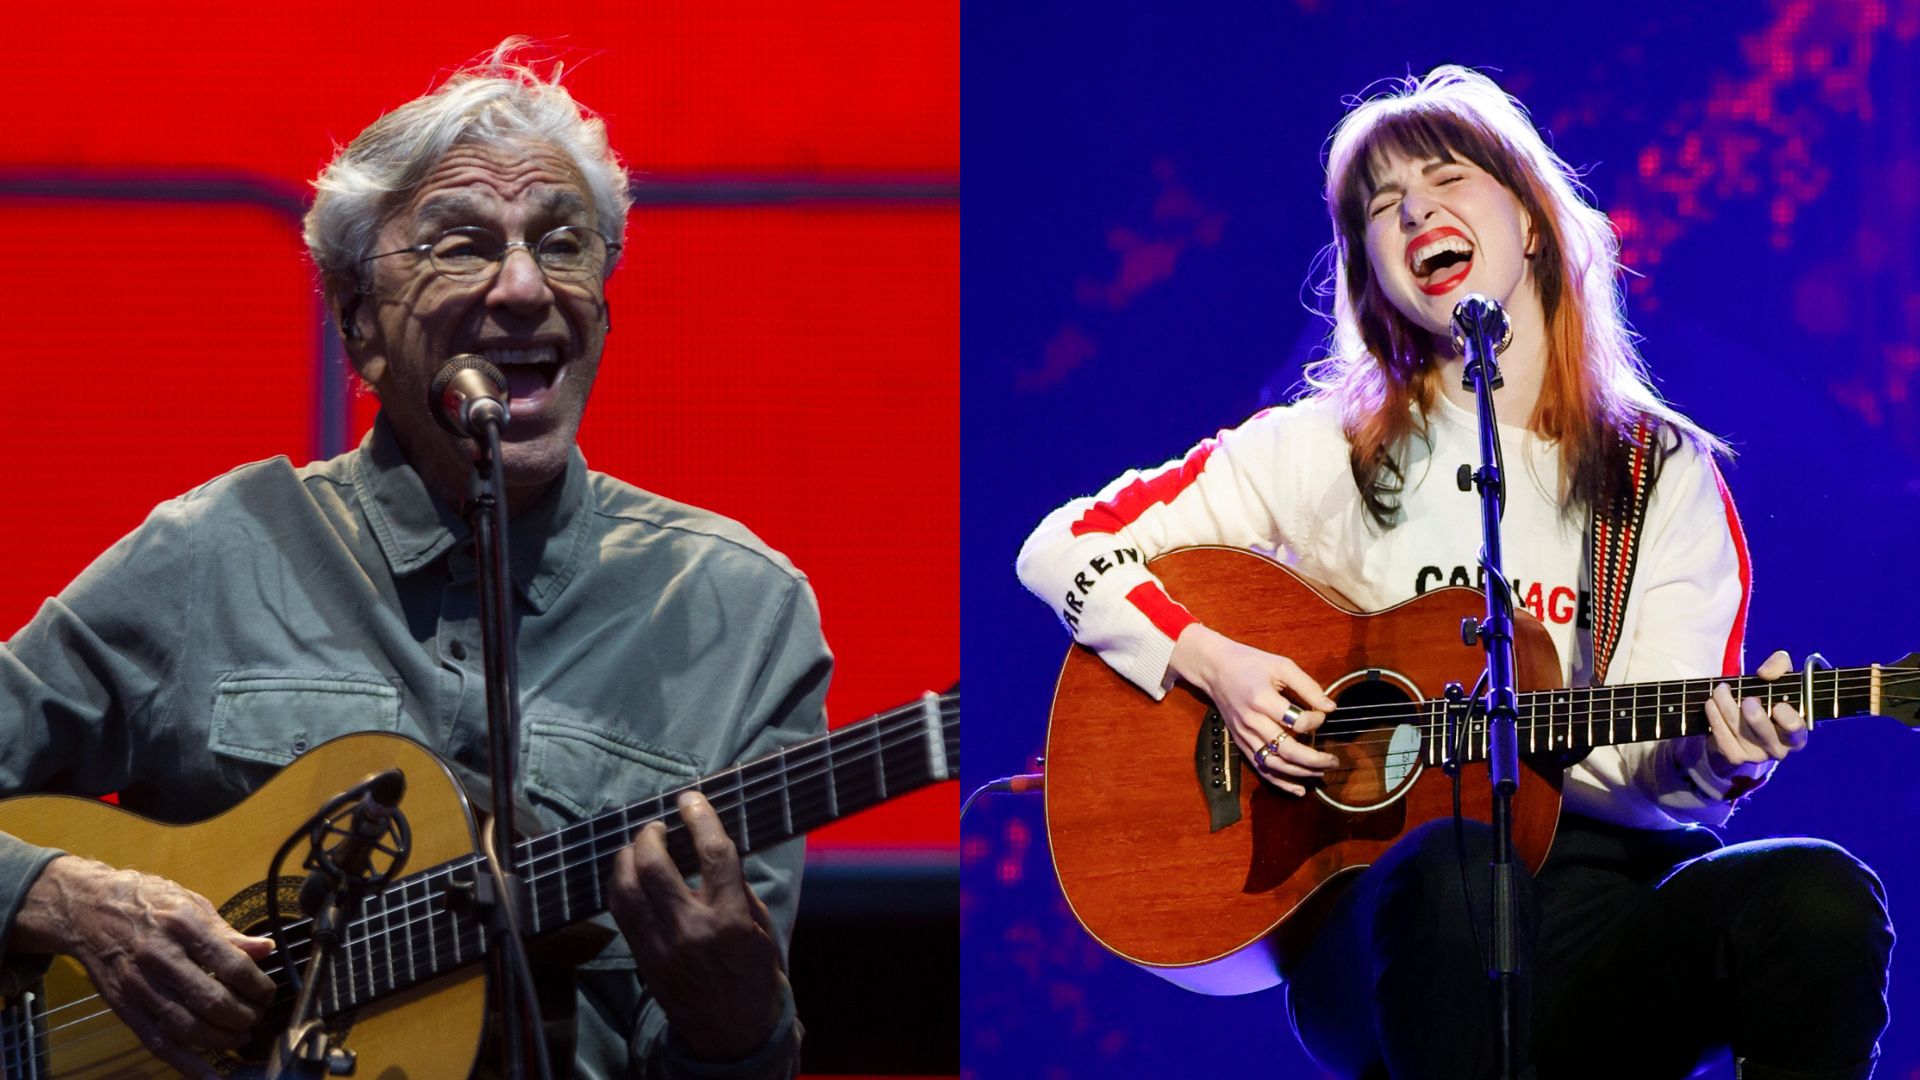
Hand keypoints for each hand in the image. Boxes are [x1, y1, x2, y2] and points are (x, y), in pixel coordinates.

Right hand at [12, 855, 274, 1077]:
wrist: (85, 909)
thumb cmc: (147, 903)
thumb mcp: (192, 905)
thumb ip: (228, 934)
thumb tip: (265, 950)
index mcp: (183, 926)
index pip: (231, 965)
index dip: (257, 986)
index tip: (267, 992)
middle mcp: (159, 957)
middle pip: (210, 1001)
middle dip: (243, 1016)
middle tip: (256, 1016)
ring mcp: (138, 985)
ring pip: (185, 1027)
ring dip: (220, 1039)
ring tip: (239, 1036)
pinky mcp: (123, 1006)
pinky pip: (156, 1041)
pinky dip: (185, 1062)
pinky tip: (209, 1074)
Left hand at [609, 791, 786, 1061]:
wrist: (732, 1033)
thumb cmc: (754, 977)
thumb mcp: (761, 928)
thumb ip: (736, 889)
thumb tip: (710, 850)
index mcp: (730, 920)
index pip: (714, 853)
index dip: (701, 818)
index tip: (691, 799)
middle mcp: (691, 930)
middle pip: (655, 865)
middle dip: (650, 834)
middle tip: (657, 825)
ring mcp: (660, 945)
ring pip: (626, 886)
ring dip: (627, 856)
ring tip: (638, 845)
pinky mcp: (642, 957)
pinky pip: (620, 911)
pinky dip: (620, 884)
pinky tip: (629, 873)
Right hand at [1170, 623, 1339, 795]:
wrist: (1214, 669)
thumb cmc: (1250, 664)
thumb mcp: (1281, 666)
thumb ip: (1308, 686)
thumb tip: (1330, 707)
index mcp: (1262, 700)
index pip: (1296, 721)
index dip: (1316, 721)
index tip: (1323, 713)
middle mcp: (1252, 722)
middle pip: (1286, 750)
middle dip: (1314, 760)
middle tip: (1334, 761)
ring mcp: (1244, 735)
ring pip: (1274, 764)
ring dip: (1300, 773)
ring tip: (1321, 774)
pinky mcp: (1240, 742)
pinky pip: (1260, 768)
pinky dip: (1279, 782)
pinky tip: (1298, 789)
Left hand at [1703, 649, 1807, 779]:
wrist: (1745, 727)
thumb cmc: (1768, 698)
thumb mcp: (1779, 678)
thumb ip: (1779, 665)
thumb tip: (1765, 673)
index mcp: (1796, 732)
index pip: (1796, 728)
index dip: (1787, 717)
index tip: (1777, 704)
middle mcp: (1779, 748)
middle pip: (1765, 732)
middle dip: (1755, 715)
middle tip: (1747, 699)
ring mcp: (1756, 755)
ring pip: (1739, 730)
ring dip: (1726, 706)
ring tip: (1720, 690)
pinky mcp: (1735, 757)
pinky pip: (1722, 737)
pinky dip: (1714, 717)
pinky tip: (1711, 704)